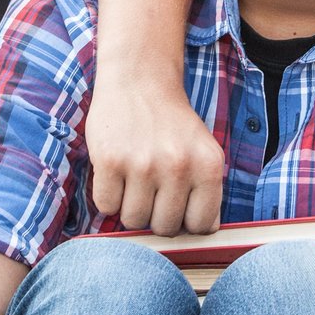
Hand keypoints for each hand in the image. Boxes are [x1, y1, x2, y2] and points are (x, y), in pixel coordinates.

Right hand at [86, 68, 224, 235]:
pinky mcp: (109, 160)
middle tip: (151, 191)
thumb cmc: (171, 124)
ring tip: (133, 180)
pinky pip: (106, 206)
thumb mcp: (202, 152)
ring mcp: (142, 163)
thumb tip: (205, 233)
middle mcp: (178, 165)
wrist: (139, 81)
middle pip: (164, 228)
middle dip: (155, 216)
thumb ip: (207, 193)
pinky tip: (116, 173)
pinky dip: (108, 196)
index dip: (185, 221)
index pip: (201, 226)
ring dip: (130, 207)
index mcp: (208, 166)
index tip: (177, 207)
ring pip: (133, 221)